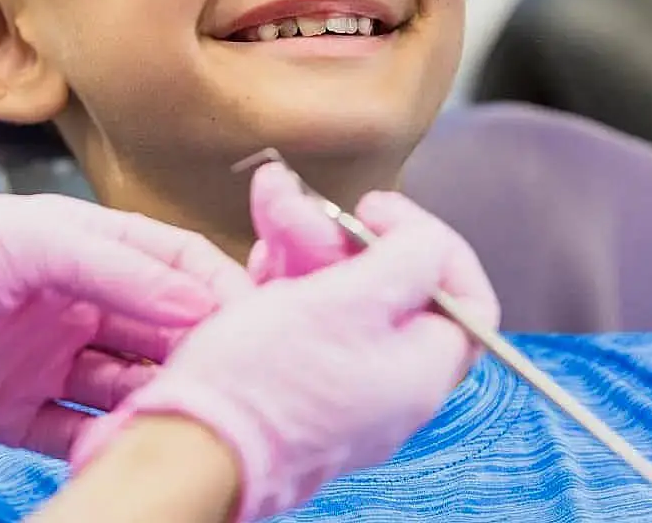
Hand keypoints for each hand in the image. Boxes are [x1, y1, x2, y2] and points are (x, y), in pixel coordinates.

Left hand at [0, 191, 251, 456]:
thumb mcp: (34, 240)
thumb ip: (117, 270)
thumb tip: (201, 303)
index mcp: (83, 245)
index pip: (171, 265)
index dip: (214, 290)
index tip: (256, 324)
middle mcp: (73, 300)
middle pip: (153, 331)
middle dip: (192, 355)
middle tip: (230, 385)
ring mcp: (44, 357)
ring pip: (120, 386)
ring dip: (151, 402)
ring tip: (183, 421)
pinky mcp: (9, 409)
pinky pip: (69, 433)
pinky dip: (99, 443)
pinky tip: (125, 450)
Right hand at [71, 162, 498, 522]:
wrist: (189, 446)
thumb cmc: (265, 383)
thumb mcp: (345, 300)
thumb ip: (403, 263)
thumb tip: (431, 244)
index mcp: (420, 371)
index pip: (463, 297)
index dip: (428, 241)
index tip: (378, 210)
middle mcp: (389, 387)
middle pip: (392, 289)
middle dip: (344, 234)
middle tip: (306, 205)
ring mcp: (341, 390)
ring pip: (341, 299)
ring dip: (306, 244)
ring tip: (269, 208)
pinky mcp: (296, 389)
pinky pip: (306, 323)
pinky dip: (286, 281)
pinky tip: (259, 256)